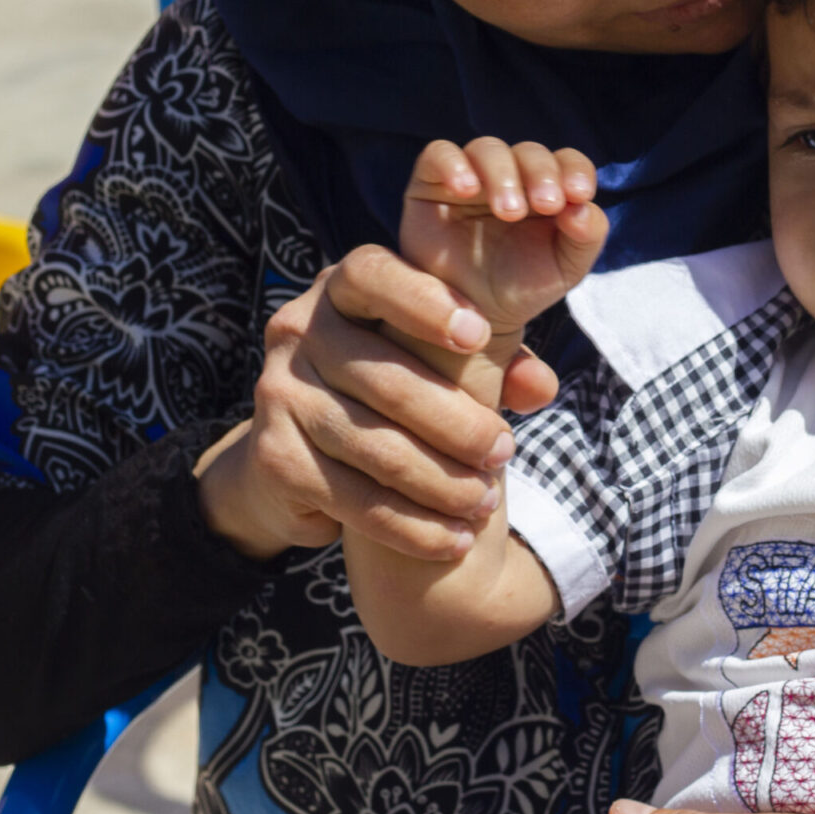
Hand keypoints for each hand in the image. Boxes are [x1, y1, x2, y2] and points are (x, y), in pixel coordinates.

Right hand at [194, 244, 559, 562]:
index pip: (372, 273)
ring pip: (374, 445)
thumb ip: (494, 359)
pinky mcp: (274, 456)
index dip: (424, 302)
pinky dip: (410, 526)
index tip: (479, 335)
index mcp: (341, 289)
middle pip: (386, 378)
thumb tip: (539, 386)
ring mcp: (278, 392)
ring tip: (484, 503)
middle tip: (505, 454)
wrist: (293, 451)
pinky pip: (353, 498)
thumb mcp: (435, 358)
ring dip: (439, 483)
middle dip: (457, 423)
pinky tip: (451, 540)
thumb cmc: (388, 385)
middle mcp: (298, 330)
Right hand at [399, 138, 607, 376]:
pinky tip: (465, 189)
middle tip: (546, 204)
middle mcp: (512, 174)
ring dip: (502, 174)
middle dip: (541, 173)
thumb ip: (587, 236)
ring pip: (487, 148)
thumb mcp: (566, 267)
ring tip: (509, 211)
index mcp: (549, 187)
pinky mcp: (431, 181)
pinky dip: (453, 163)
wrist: (472, 318)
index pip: (567, 161)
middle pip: (529, 152)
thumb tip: (583, 207)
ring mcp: (472, 174)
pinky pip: (439, 154)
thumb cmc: (523, 286)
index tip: (579, 194)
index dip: (575, 169)